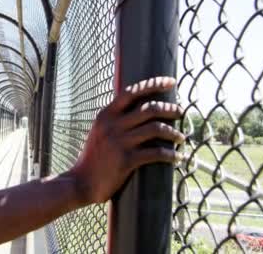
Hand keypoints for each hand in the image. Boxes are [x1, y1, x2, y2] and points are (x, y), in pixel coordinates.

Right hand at [69, 76, 184, 204]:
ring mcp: (119, 142)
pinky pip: (155, 153)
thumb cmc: (94, 157)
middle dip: (169, 109)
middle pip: (149, 108)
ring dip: (173, 133)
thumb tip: (139, 108)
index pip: (132, 92)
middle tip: (180, 113)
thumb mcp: (99, 131)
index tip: (170, 82)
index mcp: (106, 115)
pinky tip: (177, 157)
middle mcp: (112, 125)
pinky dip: (170, 155)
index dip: (153, 84)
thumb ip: (115, 119)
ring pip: (156, 129)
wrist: (81, 182)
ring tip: (180, 138)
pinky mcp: (126, 160)